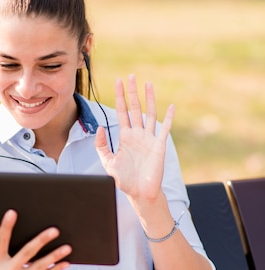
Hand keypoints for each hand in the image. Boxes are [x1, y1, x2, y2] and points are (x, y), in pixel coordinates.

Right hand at [0, 210, 71, 269]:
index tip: (12, 213)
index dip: (6, 227)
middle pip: (26, 253)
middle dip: (41, 240)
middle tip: (54, 230)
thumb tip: (24, 235)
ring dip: (54, 256)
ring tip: (67, 247)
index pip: (0, 241)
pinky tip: (65, 262)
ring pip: (39, 266)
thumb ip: (4, 252)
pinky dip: (55, 269)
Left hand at [95, 74, 174, 201]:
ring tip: (148, 84)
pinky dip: (168, 118)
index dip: (119, 97)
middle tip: (131, 76)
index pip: (121, 112)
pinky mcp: (159, 146)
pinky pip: (164, 129)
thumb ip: (101, 145)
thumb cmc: (124, 179)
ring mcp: (149, 139)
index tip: (118, 82)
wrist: (139, 193)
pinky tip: (171, 106)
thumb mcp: (108, 162)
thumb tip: (99, 127)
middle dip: (132, 92)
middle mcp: (137, 135)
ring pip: (149, 114)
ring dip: (149, 99)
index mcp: (125, 137)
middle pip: (135, 108)